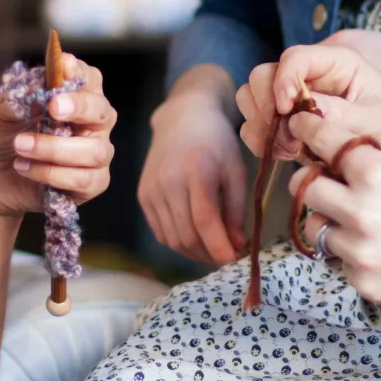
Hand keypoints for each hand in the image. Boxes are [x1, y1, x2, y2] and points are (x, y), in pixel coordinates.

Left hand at [0, 54, 115, 217]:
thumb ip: (11, 98)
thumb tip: (30, 87)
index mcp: (74, 97)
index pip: (90, 79)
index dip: (80, 73)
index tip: (63, 65)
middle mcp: (91, 124)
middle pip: (102, 111)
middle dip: (80, 107)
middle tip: (53, 107)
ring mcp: (93, 155)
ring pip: (94, 151)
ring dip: (55, 148)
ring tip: (20, 145)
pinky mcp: (89, 185)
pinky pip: (84, 180)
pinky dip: (52, 174)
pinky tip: (24, 167)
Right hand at [138, 89, 245, 264]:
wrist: (182, 119)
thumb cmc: (216, 143)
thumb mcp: (236, 171)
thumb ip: (237, 210)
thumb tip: (237, 246)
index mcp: (196, 172)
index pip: (204, 220)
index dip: (219, 247)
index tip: (234, 260)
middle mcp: (168, 182)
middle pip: (186, 235)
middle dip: (209, 254)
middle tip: (227, 257)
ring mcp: (151, 190)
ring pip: (171, 239)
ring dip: (194, 253)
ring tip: (213, 250)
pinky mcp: (142, 196)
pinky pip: (160, 232)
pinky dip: (178, 243)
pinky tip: (194, 239)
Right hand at [237, 44, 380, 162]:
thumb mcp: (378, 120)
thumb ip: (343, 114)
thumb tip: (303, 112)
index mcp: (336, 63)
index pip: (294, 57)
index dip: (283, 81)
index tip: (285, 110)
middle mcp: (309, 76)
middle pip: (263, 75)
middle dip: (266, 107)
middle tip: (287, 138)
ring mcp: (292, 99)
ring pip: (251, 98)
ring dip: (262, 126)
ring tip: (290, 149)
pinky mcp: (283, 122)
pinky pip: (253, 125)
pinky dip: (261, 141)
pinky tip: (285, 153)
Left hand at [288, 113, 380, 305]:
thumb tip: (343, 153)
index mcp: (378, 174)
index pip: (327, 142)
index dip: (310, 129)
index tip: (300, 124)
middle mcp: (361, 211)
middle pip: (305, 186)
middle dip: (312, 180)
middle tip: (324, 180)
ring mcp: (358, 250)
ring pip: (314, 226)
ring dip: (328, 219)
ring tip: (356, 220)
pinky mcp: (360, 280)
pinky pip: (337, 259)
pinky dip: (349, 251)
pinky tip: (376, 248)